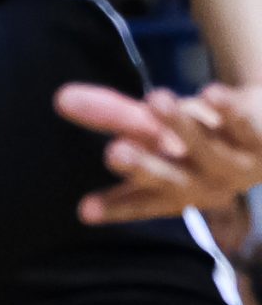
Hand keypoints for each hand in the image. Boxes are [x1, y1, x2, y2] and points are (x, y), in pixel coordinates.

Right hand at [56, 81, 261, 224]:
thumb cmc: (205, 135)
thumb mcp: (157, 128)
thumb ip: (110, 115)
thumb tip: (60, 97)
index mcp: (174, 191)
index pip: (140, 202)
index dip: (115, 207)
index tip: (85, 211)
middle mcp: (205, 185)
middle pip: (171, 181)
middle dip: (144, 168)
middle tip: (113, 154)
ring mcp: (236, 165)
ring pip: (206, 150)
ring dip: (182, 126)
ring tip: (156, 98)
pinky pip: (245, 126)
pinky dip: (229, 111)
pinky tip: (210, 93)